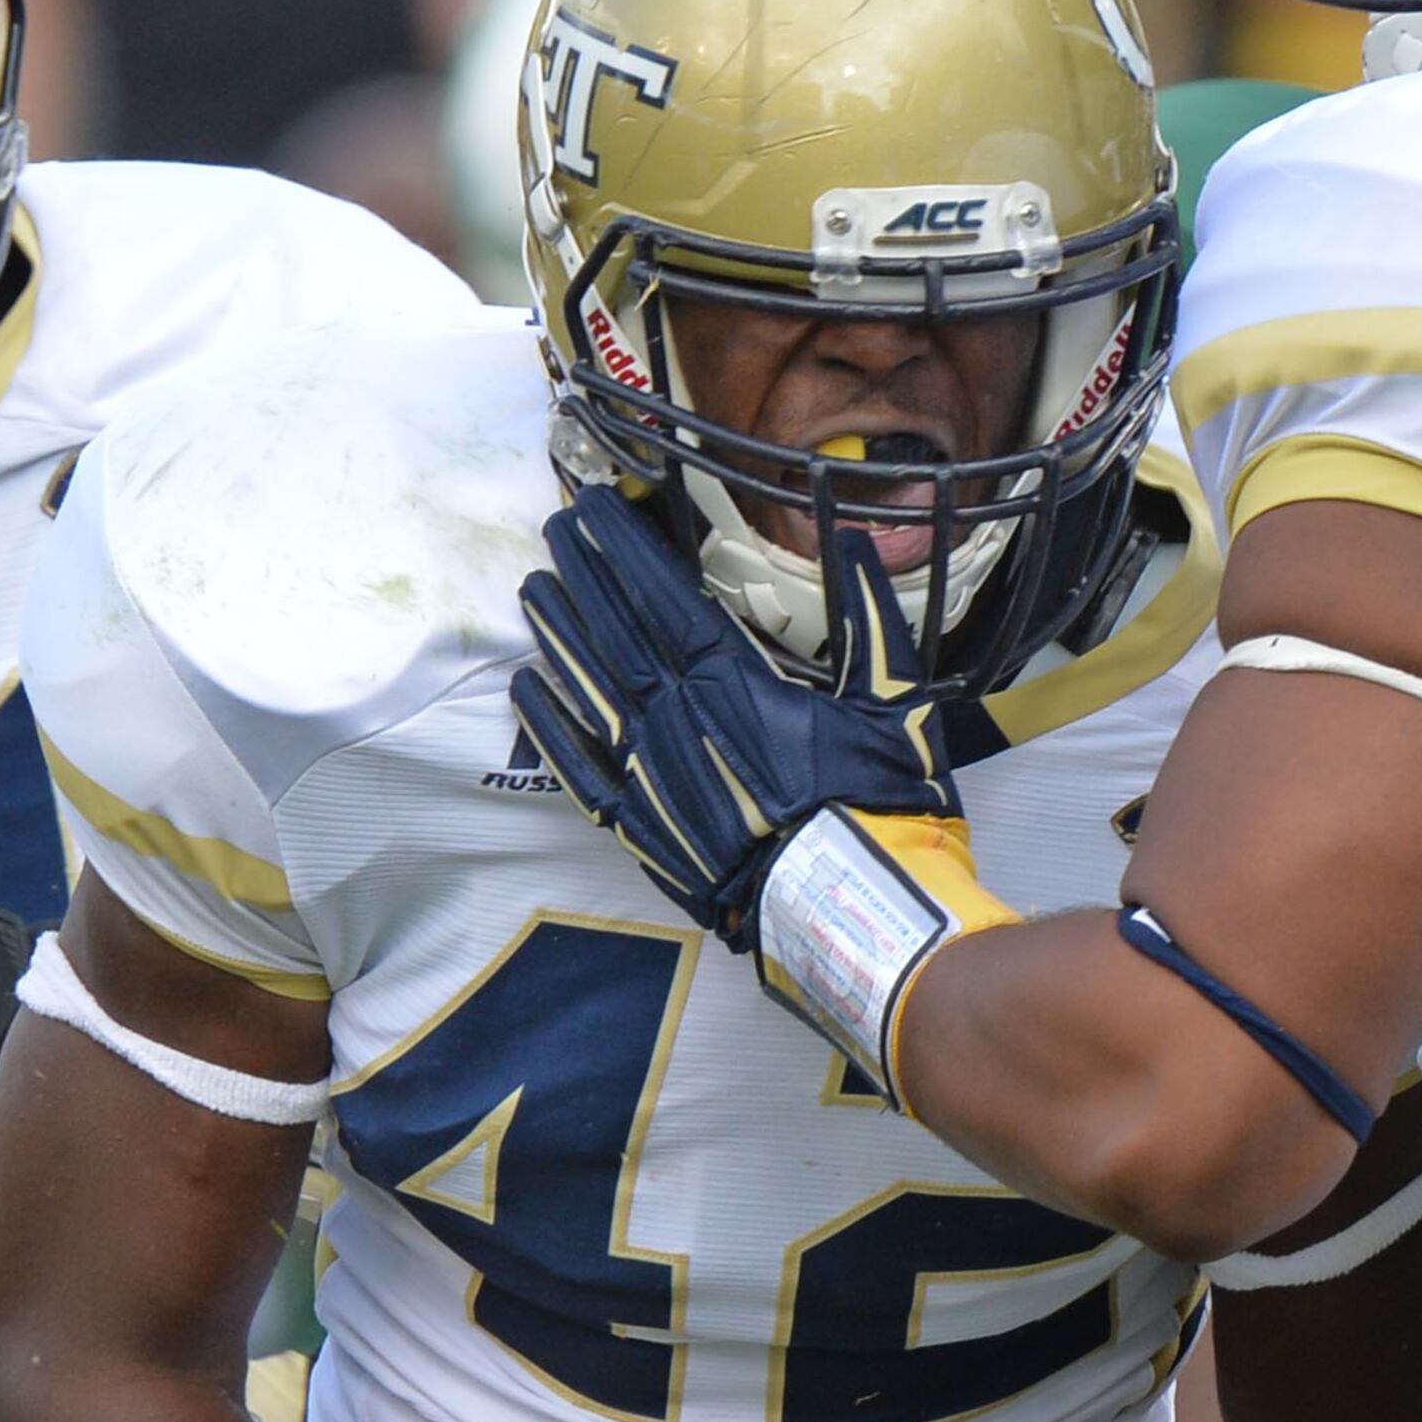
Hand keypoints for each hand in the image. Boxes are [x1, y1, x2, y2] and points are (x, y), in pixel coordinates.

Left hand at [512, 485, 961, 949]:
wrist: (849, 912)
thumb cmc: (877, 807)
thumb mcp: (895, 701)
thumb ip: (869, 617)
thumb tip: (854, 540)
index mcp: (736, 685)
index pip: (664, 598)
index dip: (625, 549)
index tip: (595, 508)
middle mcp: (679, 722)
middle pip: (616, 632)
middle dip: (583, 575)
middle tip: (552, 529)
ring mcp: (652, 776)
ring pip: (589, 690)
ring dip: (558, 635)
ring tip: (531, 589)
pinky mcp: (641, 828)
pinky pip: (578, 770)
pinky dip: (549, 726)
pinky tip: (525, 689)